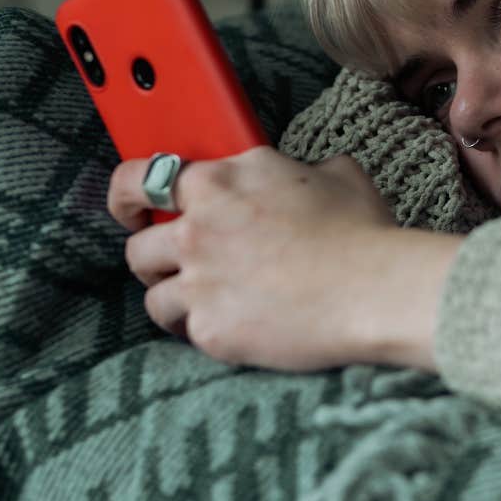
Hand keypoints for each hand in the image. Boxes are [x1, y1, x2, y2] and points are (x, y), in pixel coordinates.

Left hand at [106, 146, 456, 371]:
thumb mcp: (338, 174)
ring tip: (207, 303)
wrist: (373, 291)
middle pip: (138, 247)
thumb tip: (305, 173)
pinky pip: (185, 332)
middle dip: (154, 258)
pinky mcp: (209, 327)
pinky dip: (203, 331)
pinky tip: (233, 328)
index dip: (128, 195)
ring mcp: (199, 281)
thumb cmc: (361, 232)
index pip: (141, 177)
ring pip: (153, 295)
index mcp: (220, 181)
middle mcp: (198, 228)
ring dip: (175, 298)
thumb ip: (302, 168)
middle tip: (178, 266)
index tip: (131, 208)